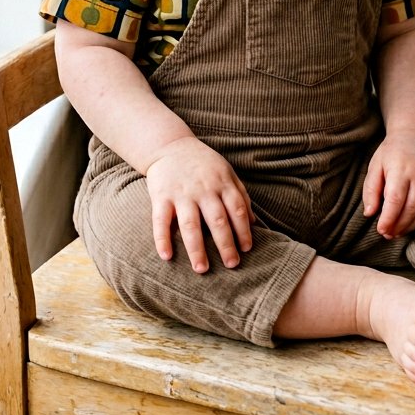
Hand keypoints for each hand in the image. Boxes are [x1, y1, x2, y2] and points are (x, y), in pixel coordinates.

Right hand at [145, 136, 254, 272]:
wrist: (170, 145)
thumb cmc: (203, 164)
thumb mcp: (226, 172)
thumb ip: (241, 195)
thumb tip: (254, 223)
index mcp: (221, 183)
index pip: (236, 209)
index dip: (243, 229)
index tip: (247, 248)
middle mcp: (203, 189)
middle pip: (217, 220)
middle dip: (225, 244)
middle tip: (232, 264)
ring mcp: (181, 193)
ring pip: (190, 224)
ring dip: (196, 248)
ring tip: (201, 269)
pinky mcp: (161, 196)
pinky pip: (160, 220)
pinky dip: (162, 239)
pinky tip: (166, 256)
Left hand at [362, 132, 414, 237]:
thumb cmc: (392, 153)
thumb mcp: (375, 166)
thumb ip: (370, 189)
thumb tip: (369, 214)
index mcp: (401, 169)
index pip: (395, 200)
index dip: (388, 218)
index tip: (381, 230)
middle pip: (411, 209)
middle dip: (398, 226)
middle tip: (387, 234)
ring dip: (411, 226)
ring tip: (398, 232)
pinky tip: (413, 223)